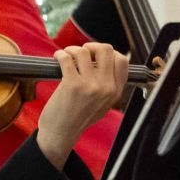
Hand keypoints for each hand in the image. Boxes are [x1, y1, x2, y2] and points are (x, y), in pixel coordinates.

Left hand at [34, 42, 128, 168]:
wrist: (62, 133)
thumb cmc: (79, 117)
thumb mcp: (103, 103)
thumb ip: (108, 85)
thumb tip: (103, 61)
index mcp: (116, 91)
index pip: (122, 60)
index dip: (108, 52)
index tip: (95, 55)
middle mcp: (106, 87)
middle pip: (105, 50)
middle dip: (91, 46)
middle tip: (81, 53)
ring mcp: (90, 85)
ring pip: (84, 51)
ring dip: (72, 49)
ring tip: (66, 55)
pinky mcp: (72, 85)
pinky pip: (67, 58)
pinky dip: (60, 54)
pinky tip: (57, 57)